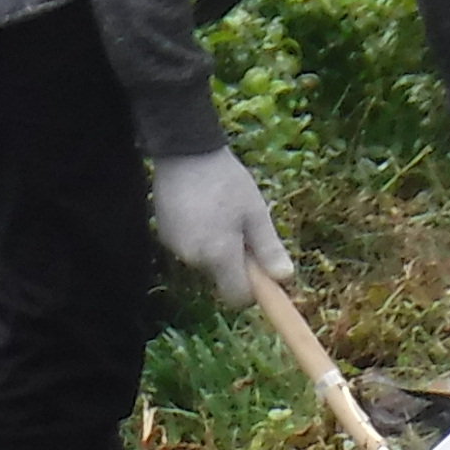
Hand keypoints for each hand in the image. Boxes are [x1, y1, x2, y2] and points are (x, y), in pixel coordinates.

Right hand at [148, 146, 291, 304]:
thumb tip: (284, 278)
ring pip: (206, 263)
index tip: (261, 269)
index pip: (237, 297)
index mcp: (219, 255)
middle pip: (222, 278)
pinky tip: (201, 211)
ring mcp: (175, 249)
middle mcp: (194, 259)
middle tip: (242, 229)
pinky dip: (199, 238)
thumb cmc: (227, 181)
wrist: (185, 152)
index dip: (253, 289)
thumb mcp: (255, 212)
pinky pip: (190, 249)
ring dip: (217, 248)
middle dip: (236, 263)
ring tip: (221, 214)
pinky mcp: (164, 237)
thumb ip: (268, 249)